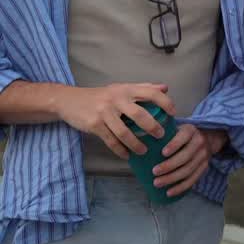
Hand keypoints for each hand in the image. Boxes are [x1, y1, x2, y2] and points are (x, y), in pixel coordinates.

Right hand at [54, 83, 175, 158]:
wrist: (68, 100)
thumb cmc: (100, 96)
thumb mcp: (121, 88)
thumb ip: (143, 88)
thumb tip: (165, 88)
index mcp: (126, 89)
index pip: (151, 93)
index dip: (165, 102)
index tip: (174, 113)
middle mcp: (116, 99)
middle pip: (140, 115)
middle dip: (153, 127)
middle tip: (161, 136)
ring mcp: (104, 112)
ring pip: (124, 132)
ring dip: (136, 144)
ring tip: (144, 151)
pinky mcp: (94, 124)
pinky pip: (110, 140)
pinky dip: (120, 150)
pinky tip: (126, 155)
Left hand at [152, 126, 226, 197]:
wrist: (207, 139)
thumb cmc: (182, 135)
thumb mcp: (176, 128)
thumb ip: (162, 133)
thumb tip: (137, 142)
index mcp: (190, 131)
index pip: (184, 136)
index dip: (174, 145)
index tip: (163, 153)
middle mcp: (199, 142)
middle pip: (186, 156)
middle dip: (169, 165)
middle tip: (154, 172)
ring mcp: (203, 156)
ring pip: (188, 169)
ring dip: (172, 178)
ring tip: (157, 183)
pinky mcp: (204, 167)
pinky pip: (193, 179)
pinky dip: (181, 187)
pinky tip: (169, 192)